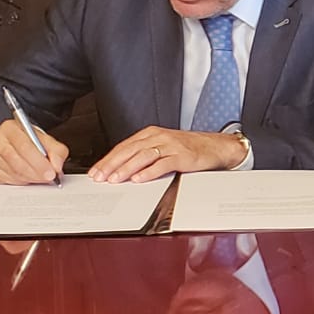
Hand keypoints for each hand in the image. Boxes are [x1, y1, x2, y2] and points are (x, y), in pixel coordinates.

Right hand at [0, 120, 67, 184]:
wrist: (16, 143)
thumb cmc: (31, 141)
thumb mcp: (48, 140)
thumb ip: (57, 151)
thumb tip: (57, 166)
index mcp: (10, 128)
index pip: (24, 145)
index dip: (38, 161)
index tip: (51, 171)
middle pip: (16, 160)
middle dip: (36, 171)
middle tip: (49, 177)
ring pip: (12, 172)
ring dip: (31, 178)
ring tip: (42, 177)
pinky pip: (8, 180)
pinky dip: (23, 182)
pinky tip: (31, 178)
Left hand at [89, 126, 246, 183]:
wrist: (217, 146)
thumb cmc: (189, 148)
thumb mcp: (163, 146)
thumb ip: (144, 153)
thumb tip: (121, 168)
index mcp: (152, 133)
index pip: (124, 146)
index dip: (108, 159)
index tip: (96, 172)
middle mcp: (160, 137)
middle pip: (130, 150)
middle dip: (112, 165)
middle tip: (100, 177)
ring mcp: (171, 145)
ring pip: (143, 156)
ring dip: (127, 168)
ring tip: (116, 179)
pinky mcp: (183, 156)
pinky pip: (163, 164)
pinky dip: (149, 172)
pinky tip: (140, 179)